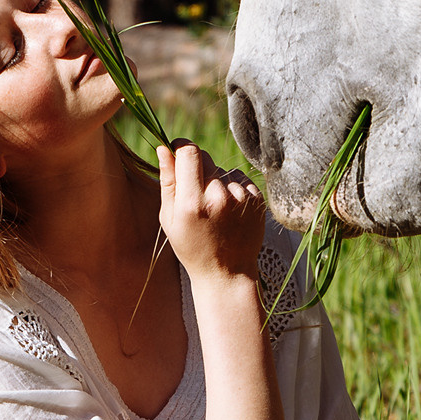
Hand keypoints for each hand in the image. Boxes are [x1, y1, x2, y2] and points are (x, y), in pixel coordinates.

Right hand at [156, 141, 265, 285]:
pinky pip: (239, 179)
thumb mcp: (169, 218)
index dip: (181, 147)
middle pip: (205, 158)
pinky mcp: (256, 199)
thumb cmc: (192, 247)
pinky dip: (232, 189)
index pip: (190, 152)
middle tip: (194, 194)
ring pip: (223, 169)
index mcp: (193, 202)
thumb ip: (168, 181)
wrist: (227, 272)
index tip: (178, 152)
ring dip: (216, 181)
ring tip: (214, 209)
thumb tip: (164, 149)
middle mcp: (219, 196)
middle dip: (196, 168)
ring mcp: (241, 198)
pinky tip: (228, 211)